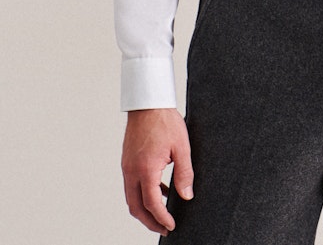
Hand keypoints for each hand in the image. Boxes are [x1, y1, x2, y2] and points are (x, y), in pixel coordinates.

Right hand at [121, 107, 193, 234]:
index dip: (162, 219)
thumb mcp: (182, 147)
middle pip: (136, 207)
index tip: (171, 226)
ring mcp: (127, 166)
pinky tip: (161, 190)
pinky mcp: (127, 160)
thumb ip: (184, 173)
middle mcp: (132, 170)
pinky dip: (143, 193)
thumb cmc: (164, 120)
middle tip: (164, 228)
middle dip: (149, 222)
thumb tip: (187, 195)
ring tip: (162, 214)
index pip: (152, 204)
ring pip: (131, 197)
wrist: (148, 102)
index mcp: (146, 169)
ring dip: (145, 209)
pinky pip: (133, 184)